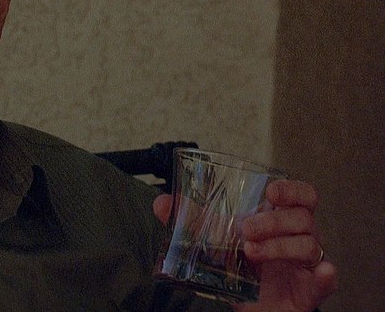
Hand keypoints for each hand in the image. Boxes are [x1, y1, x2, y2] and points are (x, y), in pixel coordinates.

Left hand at [153, 179, 337, 310]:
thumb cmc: (242, 270)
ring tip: (251, 253)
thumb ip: (191, 223)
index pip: (302, 196)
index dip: (292, 190)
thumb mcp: (215, 244)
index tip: (270, 191)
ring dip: (281, 246)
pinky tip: (320, 273)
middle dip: (274, 221)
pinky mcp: (311, 290)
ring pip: (310, 245)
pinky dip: (325, 276)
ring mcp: (306, 265)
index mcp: (282, 221)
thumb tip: (162, 203)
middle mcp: (299, 238)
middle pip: (303, 218)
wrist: (252, 309)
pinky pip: (327, 280)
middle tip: (246, 230)